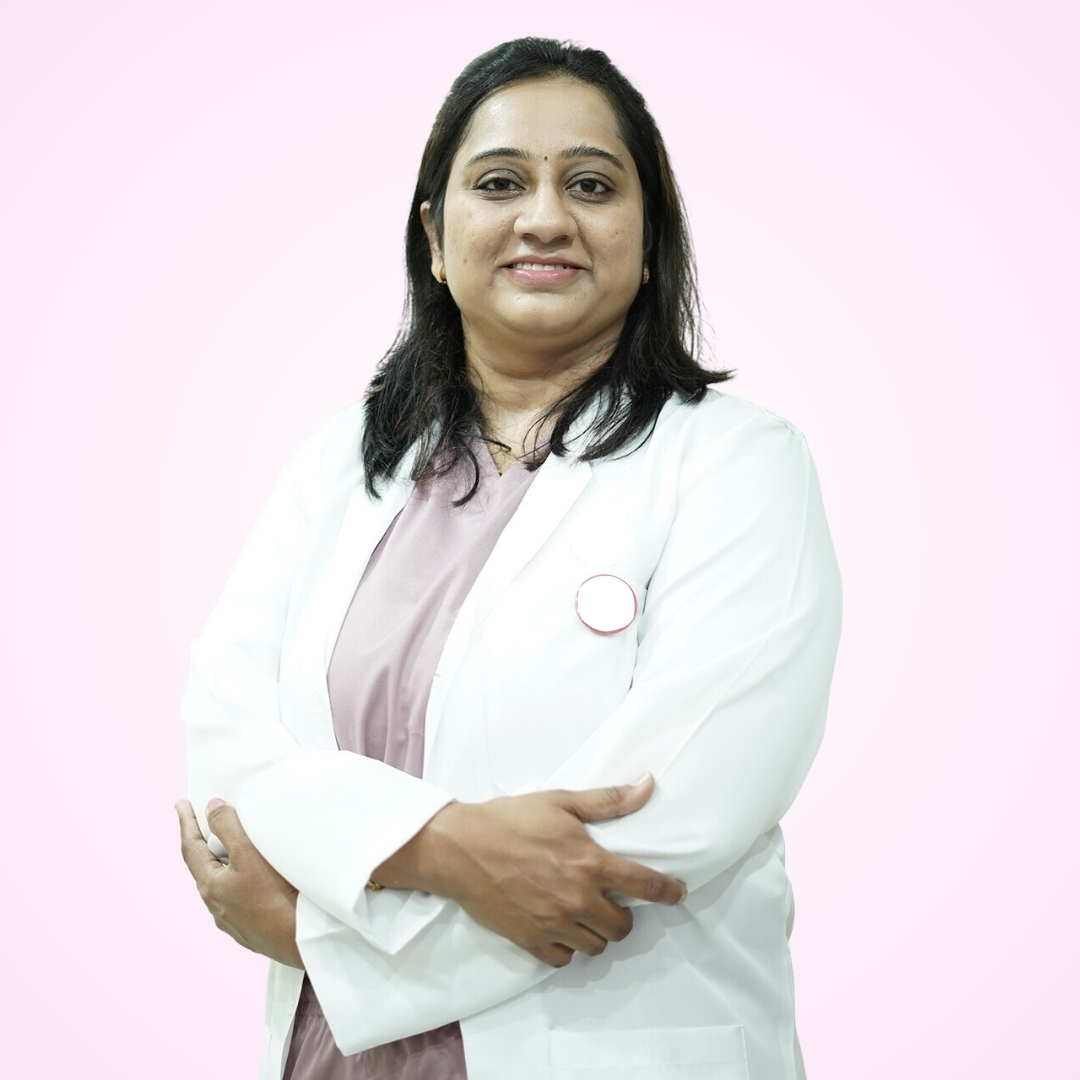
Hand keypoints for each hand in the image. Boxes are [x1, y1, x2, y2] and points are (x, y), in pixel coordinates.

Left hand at [176, 798, 302, 968]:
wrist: (302, 940)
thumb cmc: (277, 897)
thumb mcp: (250, 854)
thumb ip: (229, 827)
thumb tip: (211, 808)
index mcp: (210, 886)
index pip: (191, 847)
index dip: (185, 823)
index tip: (180, 804)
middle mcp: (216, 906)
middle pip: (203, 867)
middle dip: (201, 842)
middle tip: (202, 822)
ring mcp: (232, 921)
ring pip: (220, 884)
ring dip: (220, 863)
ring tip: (227, 849)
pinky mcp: (250, 929)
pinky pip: (236, 898)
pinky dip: (236, 880)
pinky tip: (250, 880)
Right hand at [372, 774, 685, 966]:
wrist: (459, 848)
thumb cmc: (510, 819)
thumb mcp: (561, 802)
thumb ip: (608, 800)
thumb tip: (648, 785)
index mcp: (589, 862)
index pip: (646, 886)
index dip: (669, 892)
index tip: (678, 893)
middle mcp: (577, 898)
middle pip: (623, 926)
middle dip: (623, 915)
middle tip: (610, 900)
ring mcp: (554, 923)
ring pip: (595, 946)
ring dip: (595, 932)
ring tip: (583, 913)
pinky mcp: (530, 940)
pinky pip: (563, 959)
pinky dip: (566, 947)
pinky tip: (558, 927)